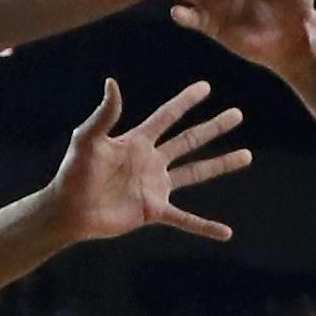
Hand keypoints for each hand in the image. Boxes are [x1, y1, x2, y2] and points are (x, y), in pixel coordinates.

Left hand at [46, 79, 251, 243]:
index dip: (186, 101)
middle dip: (214, 128)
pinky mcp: (154, 210)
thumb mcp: (86, 140)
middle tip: (237, 115)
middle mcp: (151, 161)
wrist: (68, 210)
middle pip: (189, 140)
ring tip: (246, 155)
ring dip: (221, 164)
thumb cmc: (73, 173)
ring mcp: (155, 186)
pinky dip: (205, 226)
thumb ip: (104, 115)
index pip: (167, 116)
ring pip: (196, 172)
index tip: (206, 87)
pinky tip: (225, 232)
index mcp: (136, 141)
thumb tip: (112, 83)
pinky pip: (186, 219)